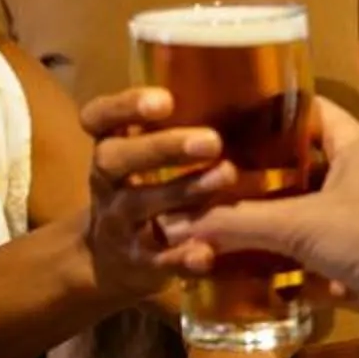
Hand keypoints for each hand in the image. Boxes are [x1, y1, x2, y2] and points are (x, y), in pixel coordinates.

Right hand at [79, 85, 236, 300]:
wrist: (110, 258)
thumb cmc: (146, 188)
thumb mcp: (148, 156)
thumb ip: (181, 129)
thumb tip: (259, 95)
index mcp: (111, 145)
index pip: (99, 117)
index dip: (124, 106)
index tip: (165, 100)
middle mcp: (107, 180)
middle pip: (115, 157)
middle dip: (160, 147)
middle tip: (211, 141)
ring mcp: (118, 222)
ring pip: (139, 205)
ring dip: (181, 191)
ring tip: (226, 177)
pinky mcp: (137, 262)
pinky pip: (156, 260)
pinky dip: (181, 257)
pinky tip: (207, 251)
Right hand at [163, 102, 358, 346]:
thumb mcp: (301, 223)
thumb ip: (238, 222)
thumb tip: (177, 224)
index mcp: (352, 144)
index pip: (304, 109)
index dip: (264, 108)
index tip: (217, 112)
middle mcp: (355, 174)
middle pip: (295, 163)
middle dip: (252, 169)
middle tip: (200, 168)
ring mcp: (356, 218)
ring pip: (299, 210)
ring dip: (262, 217)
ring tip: (207, 211)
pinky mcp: (355, 259)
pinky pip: (307, 252)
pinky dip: (278, 258)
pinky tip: (235, 260)